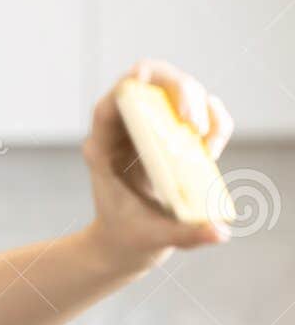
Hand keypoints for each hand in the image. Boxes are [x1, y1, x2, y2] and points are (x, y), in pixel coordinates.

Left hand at [83, 58, 234, 271]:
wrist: (124, 242)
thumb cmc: (129, 237)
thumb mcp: (152, 238)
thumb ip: (184, 235)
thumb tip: (220, 231)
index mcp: (103, 151)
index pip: (109, 106)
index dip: (129, 89)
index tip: (151, 89)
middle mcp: (123, 132)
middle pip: (148, 82)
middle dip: (179, 91)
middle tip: (193, 124)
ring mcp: (148, 127)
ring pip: (174, 89)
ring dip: (199, 104)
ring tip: (204, 142)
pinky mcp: (171, 134)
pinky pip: (196, 110)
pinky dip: (212, 119)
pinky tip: (211, 145)